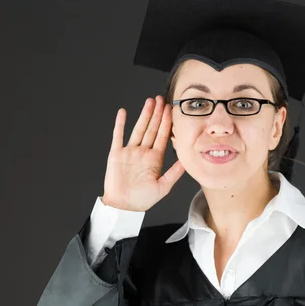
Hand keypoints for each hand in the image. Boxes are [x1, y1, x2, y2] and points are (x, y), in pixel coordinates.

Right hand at [101, 96, 184, 211]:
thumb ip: (174, 173)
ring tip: (149, 102)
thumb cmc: (143, 199)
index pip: (163, 136)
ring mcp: (130, 151)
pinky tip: (123, 113)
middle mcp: (143, 152)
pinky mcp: (117, 154)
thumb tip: (187, 162)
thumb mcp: (163, 186)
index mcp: (155, 158)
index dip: (167, 122)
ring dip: (144, 115)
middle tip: (161, 98)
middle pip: (152, 128)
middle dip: (157, 114)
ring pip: (138, 128)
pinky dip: (120, 124)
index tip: (171, 109)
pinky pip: (118, 136)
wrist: (124, 206)